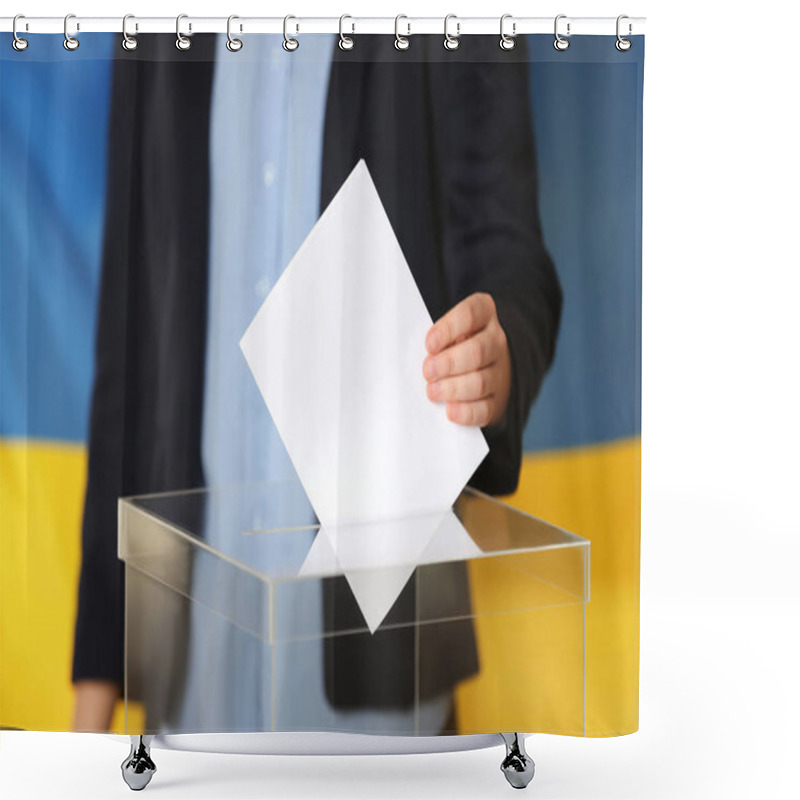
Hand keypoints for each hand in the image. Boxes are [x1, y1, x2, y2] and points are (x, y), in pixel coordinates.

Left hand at [423, 292, 511, 426]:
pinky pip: (485, 408)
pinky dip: (466, 412)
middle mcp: (495, 341)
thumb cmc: (455, 343)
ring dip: (453, 388)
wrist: (483, 366)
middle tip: (428, 371)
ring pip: (480, 382)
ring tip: (432, 391)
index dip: (449, 329)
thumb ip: (435, 337)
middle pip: (477, 351)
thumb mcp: (448, 328)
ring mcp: (499, 371)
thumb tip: (418, 356)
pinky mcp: (496, 400)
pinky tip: (450, 411)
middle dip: (448, 363)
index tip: (429, 344)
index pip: (471, 314)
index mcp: (483, 314)